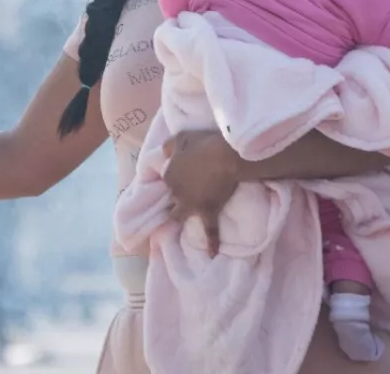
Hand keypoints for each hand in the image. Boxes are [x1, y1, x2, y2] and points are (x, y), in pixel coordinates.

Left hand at [162, 130, 240, 256]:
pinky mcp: (209, 211)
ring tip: (185, 219)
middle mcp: (176, 192)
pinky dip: (211, 242)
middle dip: (175, 198)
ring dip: (181, 216)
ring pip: (180, 215)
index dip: (174, 176)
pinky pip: (210, 231)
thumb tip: (163, 155)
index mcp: (169, 174)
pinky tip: (212, 253)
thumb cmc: (204, 144)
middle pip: (172, 198)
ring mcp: (192, 204)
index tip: (182, 175)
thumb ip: (168, 146)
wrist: (225, 156)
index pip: (167, 178)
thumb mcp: (180, 137)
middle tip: (182, 195)